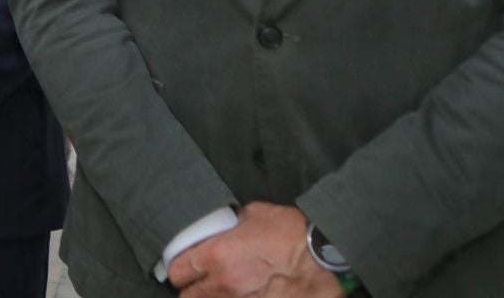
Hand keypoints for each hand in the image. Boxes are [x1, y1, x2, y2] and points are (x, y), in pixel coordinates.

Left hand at [172, 203, 343, 297]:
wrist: (326, 256)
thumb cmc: (292, 232)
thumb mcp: (252, 215)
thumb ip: (229, 225)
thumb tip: (224, 227)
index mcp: (215, 256)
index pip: (176, 272)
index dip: (179, 269)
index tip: (185, 267)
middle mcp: (224, 284)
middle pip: (188, 297)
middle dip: (193, 289)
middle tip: (202, 281)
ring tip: (226, 289)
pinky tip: (248, 294)